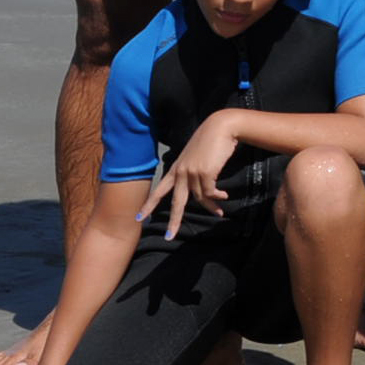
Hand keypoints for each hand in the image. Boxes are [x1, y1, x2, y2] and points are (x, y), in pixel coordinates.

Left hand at [140, 113, 242, 236]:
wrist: (221, 127)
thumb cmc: (211, 140)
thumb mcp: (198, 158)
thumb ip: (195, 173)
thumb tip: (202, 192)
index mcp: (176, 168)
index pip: (159, 190)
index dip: (149, 205)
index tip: (140, 218)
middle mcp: (181, 172)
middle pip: (176, 202)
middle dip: (173, 221)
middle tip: (169, 237)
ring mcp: (192, 173)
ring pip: (200, 198)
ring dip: (211, 206)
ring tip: (220, 212)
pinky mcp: (205, 173)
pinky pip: (210, 192)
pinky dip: (217, 197)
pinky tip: (224, 196)